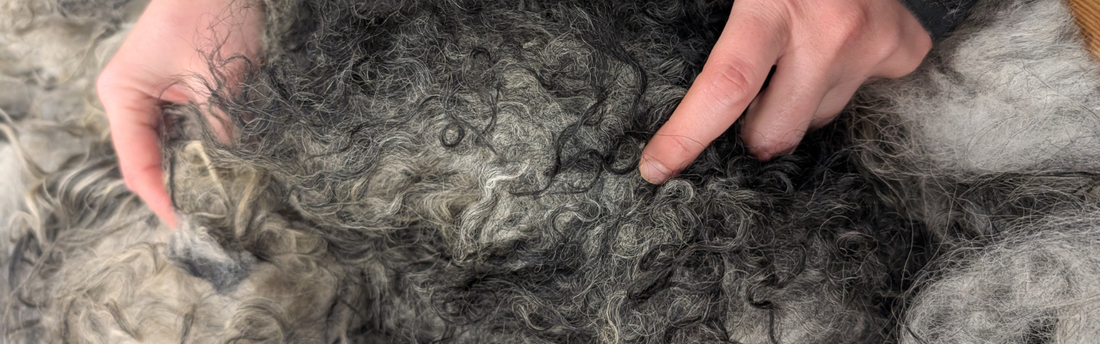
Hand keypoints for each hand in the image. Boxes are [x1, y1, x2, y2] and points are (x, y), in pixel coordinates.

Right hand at [97, 0, 261, 227]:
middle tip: (211, 221)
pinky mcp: (178, 92)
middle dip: (180, 189)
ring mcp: (154, 96)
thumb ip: (223, 129)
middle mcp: (132, 100)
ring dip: (196, 171)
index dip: (161, 198)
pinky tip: (227, 169)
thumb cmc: (212, 16)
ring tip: (221, 203)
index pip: (138, 164)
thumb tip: (237, 174)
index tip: (186, 226)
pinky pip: (188, 132)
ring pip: (172, 148)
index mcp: (124, 96)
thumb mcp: (219, 81)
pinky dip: (206, 149)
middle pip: (152, 160)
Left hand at [639, 0, 930, 183]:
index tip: (657, 167)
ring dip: (798, 100)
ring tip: (796, 51)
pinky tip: (837, 46)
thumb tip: (671, 70)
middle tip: (746, 101)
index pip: (726, 87)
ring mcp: (873, 42)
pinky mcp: (905, 48)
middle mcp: (830, 30)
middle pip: (776, 131)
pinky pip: (864, 94)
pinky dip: (844, 79)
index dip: (688, 134)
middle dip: (752, 130)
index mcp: (772, 4)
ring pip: (818, 117)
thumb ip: (714, 21)